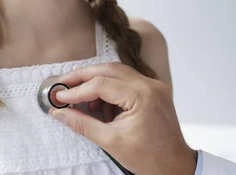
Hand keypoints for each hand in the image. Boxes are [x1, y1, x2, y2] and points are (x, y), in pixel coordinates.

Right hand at [50, 62, 196, 174]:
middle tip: (63, 85)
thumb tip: (59, 112)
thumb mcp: (111, 142)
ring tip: (79, 96)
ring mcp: (153, 86)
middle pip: (108, 69)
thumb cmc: (150, 158)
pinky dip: (109, 86)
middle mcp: (150, 85)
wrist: (176, 166)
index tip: (60, 97)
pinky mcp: (153, 90)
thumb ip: (83, 124)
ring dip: (95, 79)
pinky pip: (126, 80)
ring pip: (117, 71)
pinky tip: (99, 102)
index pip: (101, 84)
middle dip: (83, 76)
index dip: (77, 90)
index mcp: (142, 96)